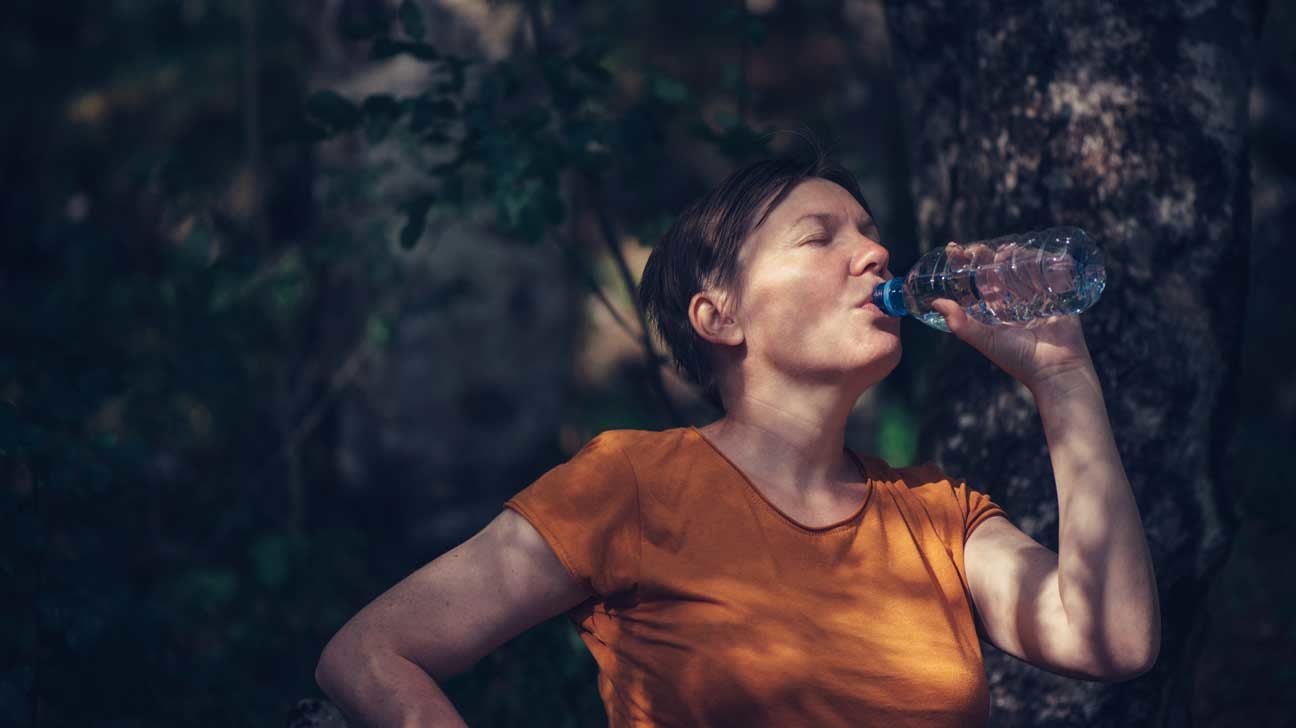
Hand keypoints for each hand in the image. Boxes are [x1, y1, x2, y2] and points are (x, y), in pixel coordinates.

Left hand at [930, 240, 1095, 391]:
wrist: (1055, 370)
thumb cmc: (1019, 359)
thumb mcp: (985, 340)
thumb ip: (961, 323)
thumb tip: (936, 302)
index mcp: (994, 312)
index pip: (975, 282)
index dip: (963, 265)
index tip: (953, 249)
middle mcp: (1013, 303)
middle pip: (996, 272)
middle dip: (984, 256)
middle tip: (976, 248)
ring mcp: (1035, 298)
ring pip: (1020, 269)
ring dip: (1010, 256)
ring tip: (1003, 249)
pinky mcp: (1058, 297)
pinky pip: (1050, 274)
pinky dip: (1042, 262)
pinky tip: (1033, 253)